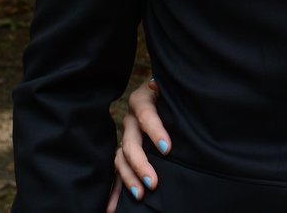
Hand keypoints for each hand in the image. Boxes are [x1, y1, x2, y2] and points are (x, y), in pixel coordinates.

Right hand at [105, 79, 171, 210]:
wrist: (168, 97)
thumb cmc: (174, 93)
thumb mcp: (172, 88)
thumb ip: (169, 89)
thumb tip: (157, 85)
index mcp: (142, 100)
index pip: (146, 114)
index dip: (155, 131)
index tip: (167, 148)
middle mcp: (131, 120)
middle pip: (131, 142)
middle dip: (141, 164)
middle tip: (153, 182)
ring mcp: (127, 138)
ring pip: (121, 159)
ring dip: (128, 178)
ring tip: (140, 195)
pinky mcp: (126, 154)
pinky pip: (118, 172)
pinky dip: (115, 191)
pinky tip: (112, 208)